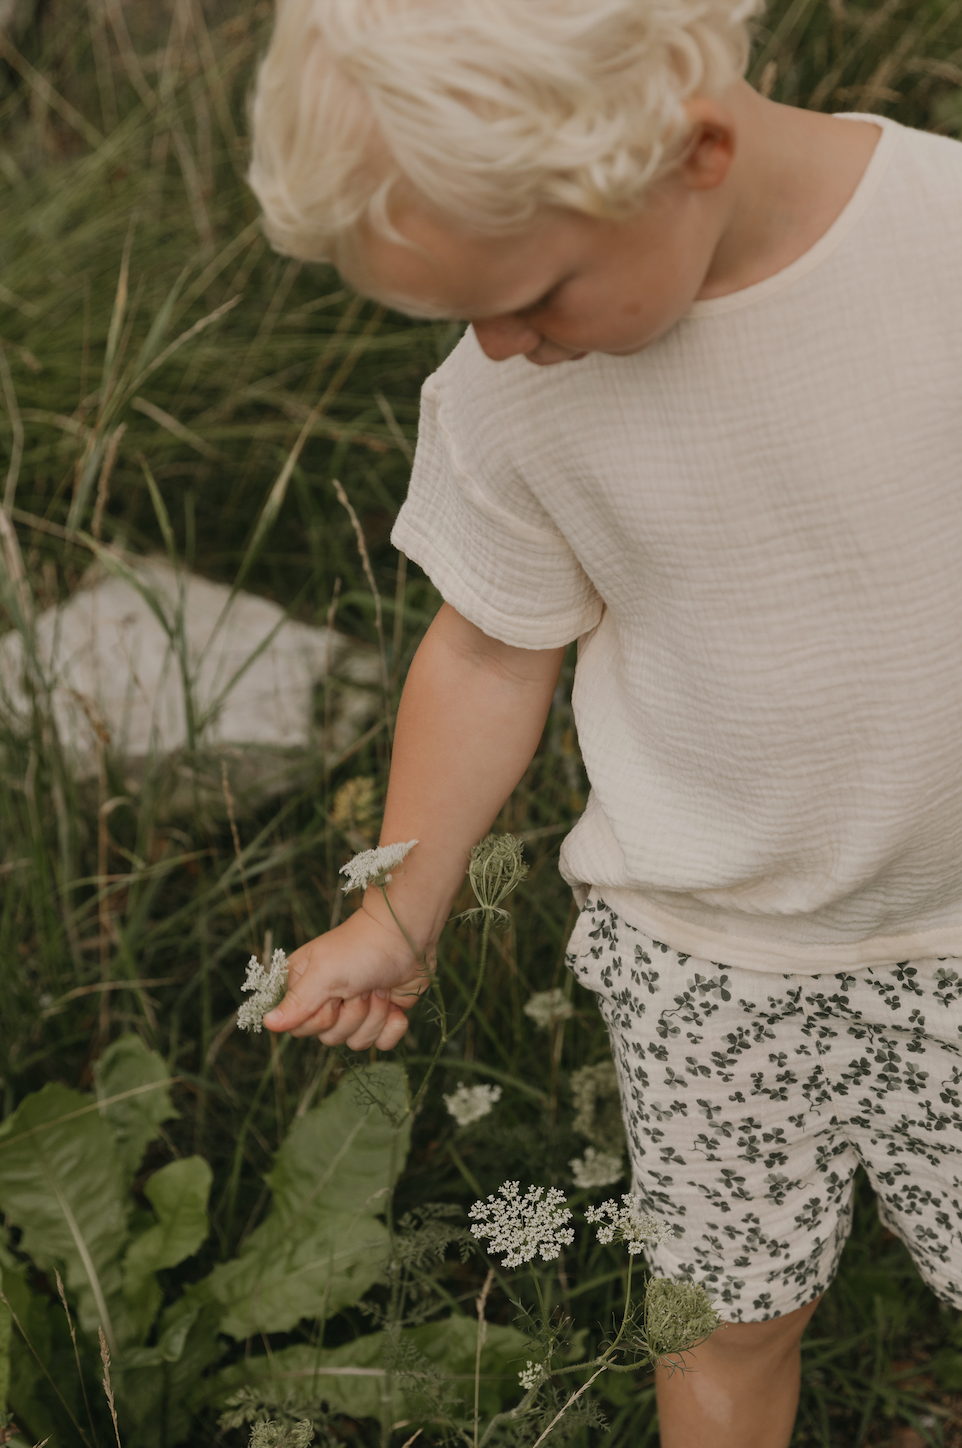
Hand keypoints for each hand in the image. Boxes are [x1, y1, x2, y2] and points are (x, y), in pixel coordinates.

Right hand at [262, 905, 431, 1049]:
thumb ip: (296, 1003)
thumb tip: (267, 1023)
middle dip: (351, 1014)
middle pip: (329, 1038)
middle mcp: (327, 1001)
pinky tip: (394, 1004)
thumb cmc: (362, 948)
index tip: (332, 994)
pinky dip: (392, 1026)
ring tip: (377, 987)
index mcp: (304, 986)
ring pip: (356, 1042)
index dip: (319, 1017)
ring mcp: (356, 1010)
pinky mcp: (382, 1016)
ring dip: (373, 1015)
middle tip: (359, 986)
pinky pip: (382, 1044)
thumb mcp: (324, 974)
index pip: (298, 1029)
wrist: (408, 936)